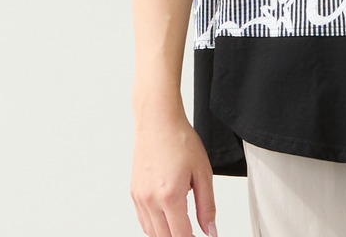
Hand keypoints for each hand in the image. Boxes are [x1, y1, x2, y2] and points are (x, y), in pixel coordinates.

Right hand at [131, 108, 218, 236]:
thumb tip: (210, 230)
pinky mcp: (134, 193)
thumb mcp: (203, 172)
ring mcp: (139, 197)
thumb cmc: (180, 140)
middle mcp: (150, 200)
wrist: (158, 121)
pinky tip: (168, 217)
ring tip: (182, 224)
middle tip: (193, 232)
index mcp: (170, 195)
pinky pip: (143, 220)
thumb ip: (207, 205)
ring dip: (167, 234)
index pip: (180, 236)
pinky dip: (155, 225)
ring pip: (152, 232)